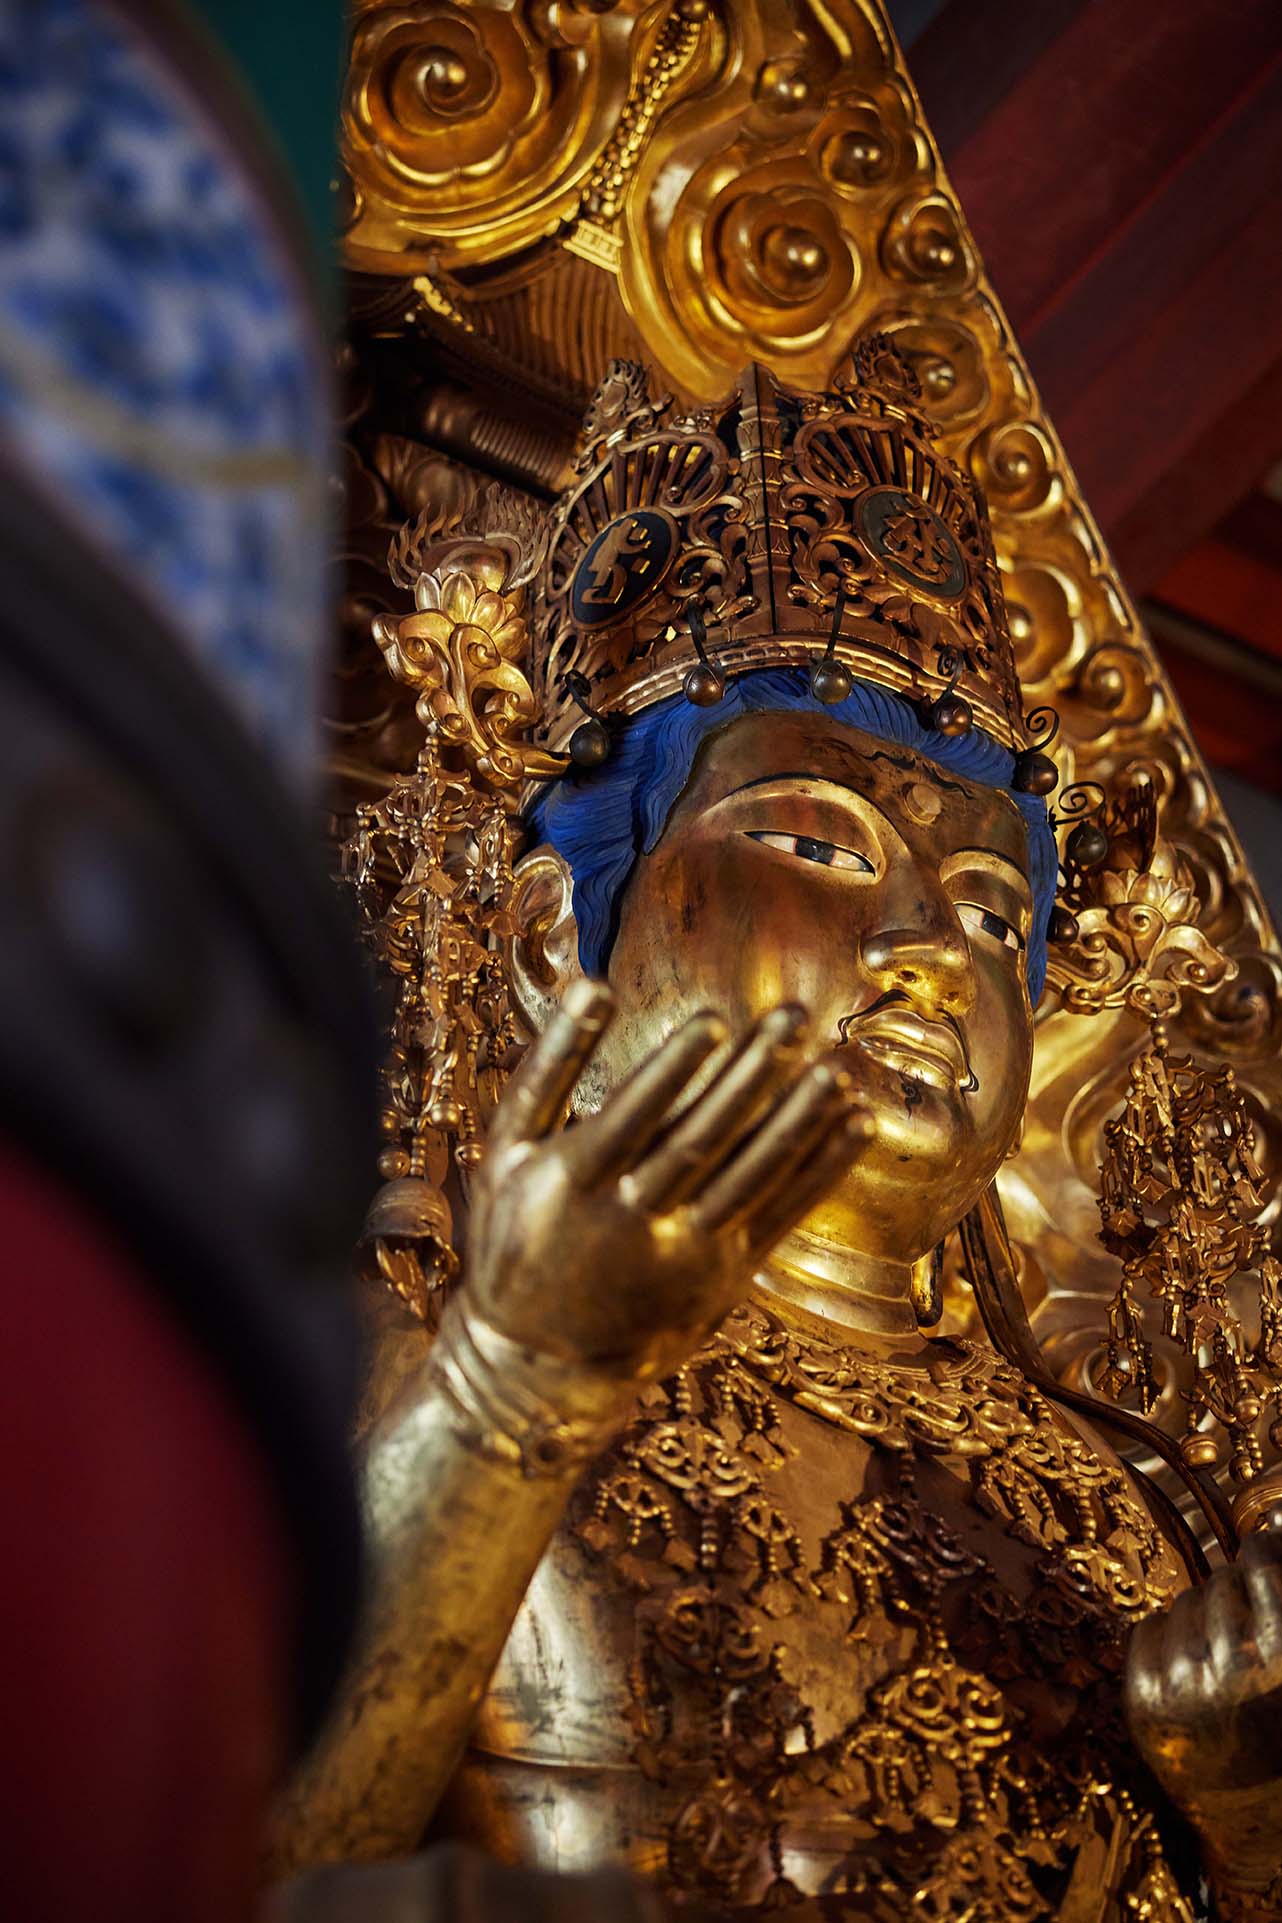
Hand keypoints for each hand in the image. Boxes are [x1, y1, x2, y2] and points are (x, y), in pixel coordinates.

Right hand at [464, 979, 871, 1403]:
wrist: (539, 1363)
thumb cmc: (516, 1235)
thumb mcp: (505, 1154)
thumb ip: (547, 1067)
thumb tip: (591, 986)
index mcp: (575, 1182)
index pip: (633, 1116)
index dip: (674, 1069)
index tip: (714, 1019)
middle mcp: (635, 1219)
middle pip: (702, 1139)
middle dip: (752, 1076)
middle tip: (793, 1017)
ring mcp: (688, 1252)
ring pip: (752, 1176)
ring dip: (800, 1120)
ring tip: (837, 1068)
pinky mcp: (728, 1275)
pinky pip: (783, 1213)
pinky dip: (823, 1168)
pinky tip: (855, 1123)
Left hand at [1125, 1518, 1281, 1893]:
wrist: (1254, 1830)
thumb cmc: (1281, 1739)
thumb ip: (1280, 1610)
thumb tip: (1268, 1533)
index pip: (1262, 1568)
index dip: (1261, 1553)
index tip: (1259, 1551)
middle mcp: (1234, 1668)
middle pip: (1221, 1584)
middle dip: (1232, 1593)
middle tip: (1241, 1619)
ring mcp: (1183, 1683)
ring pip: (1184, 1602)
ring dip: (1201, 1615)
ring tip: (1217, 1649)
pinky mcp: (1142, 1699)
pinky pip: (1147, 1628)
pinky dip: (1165, 1636)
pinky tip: (1185, 1661)